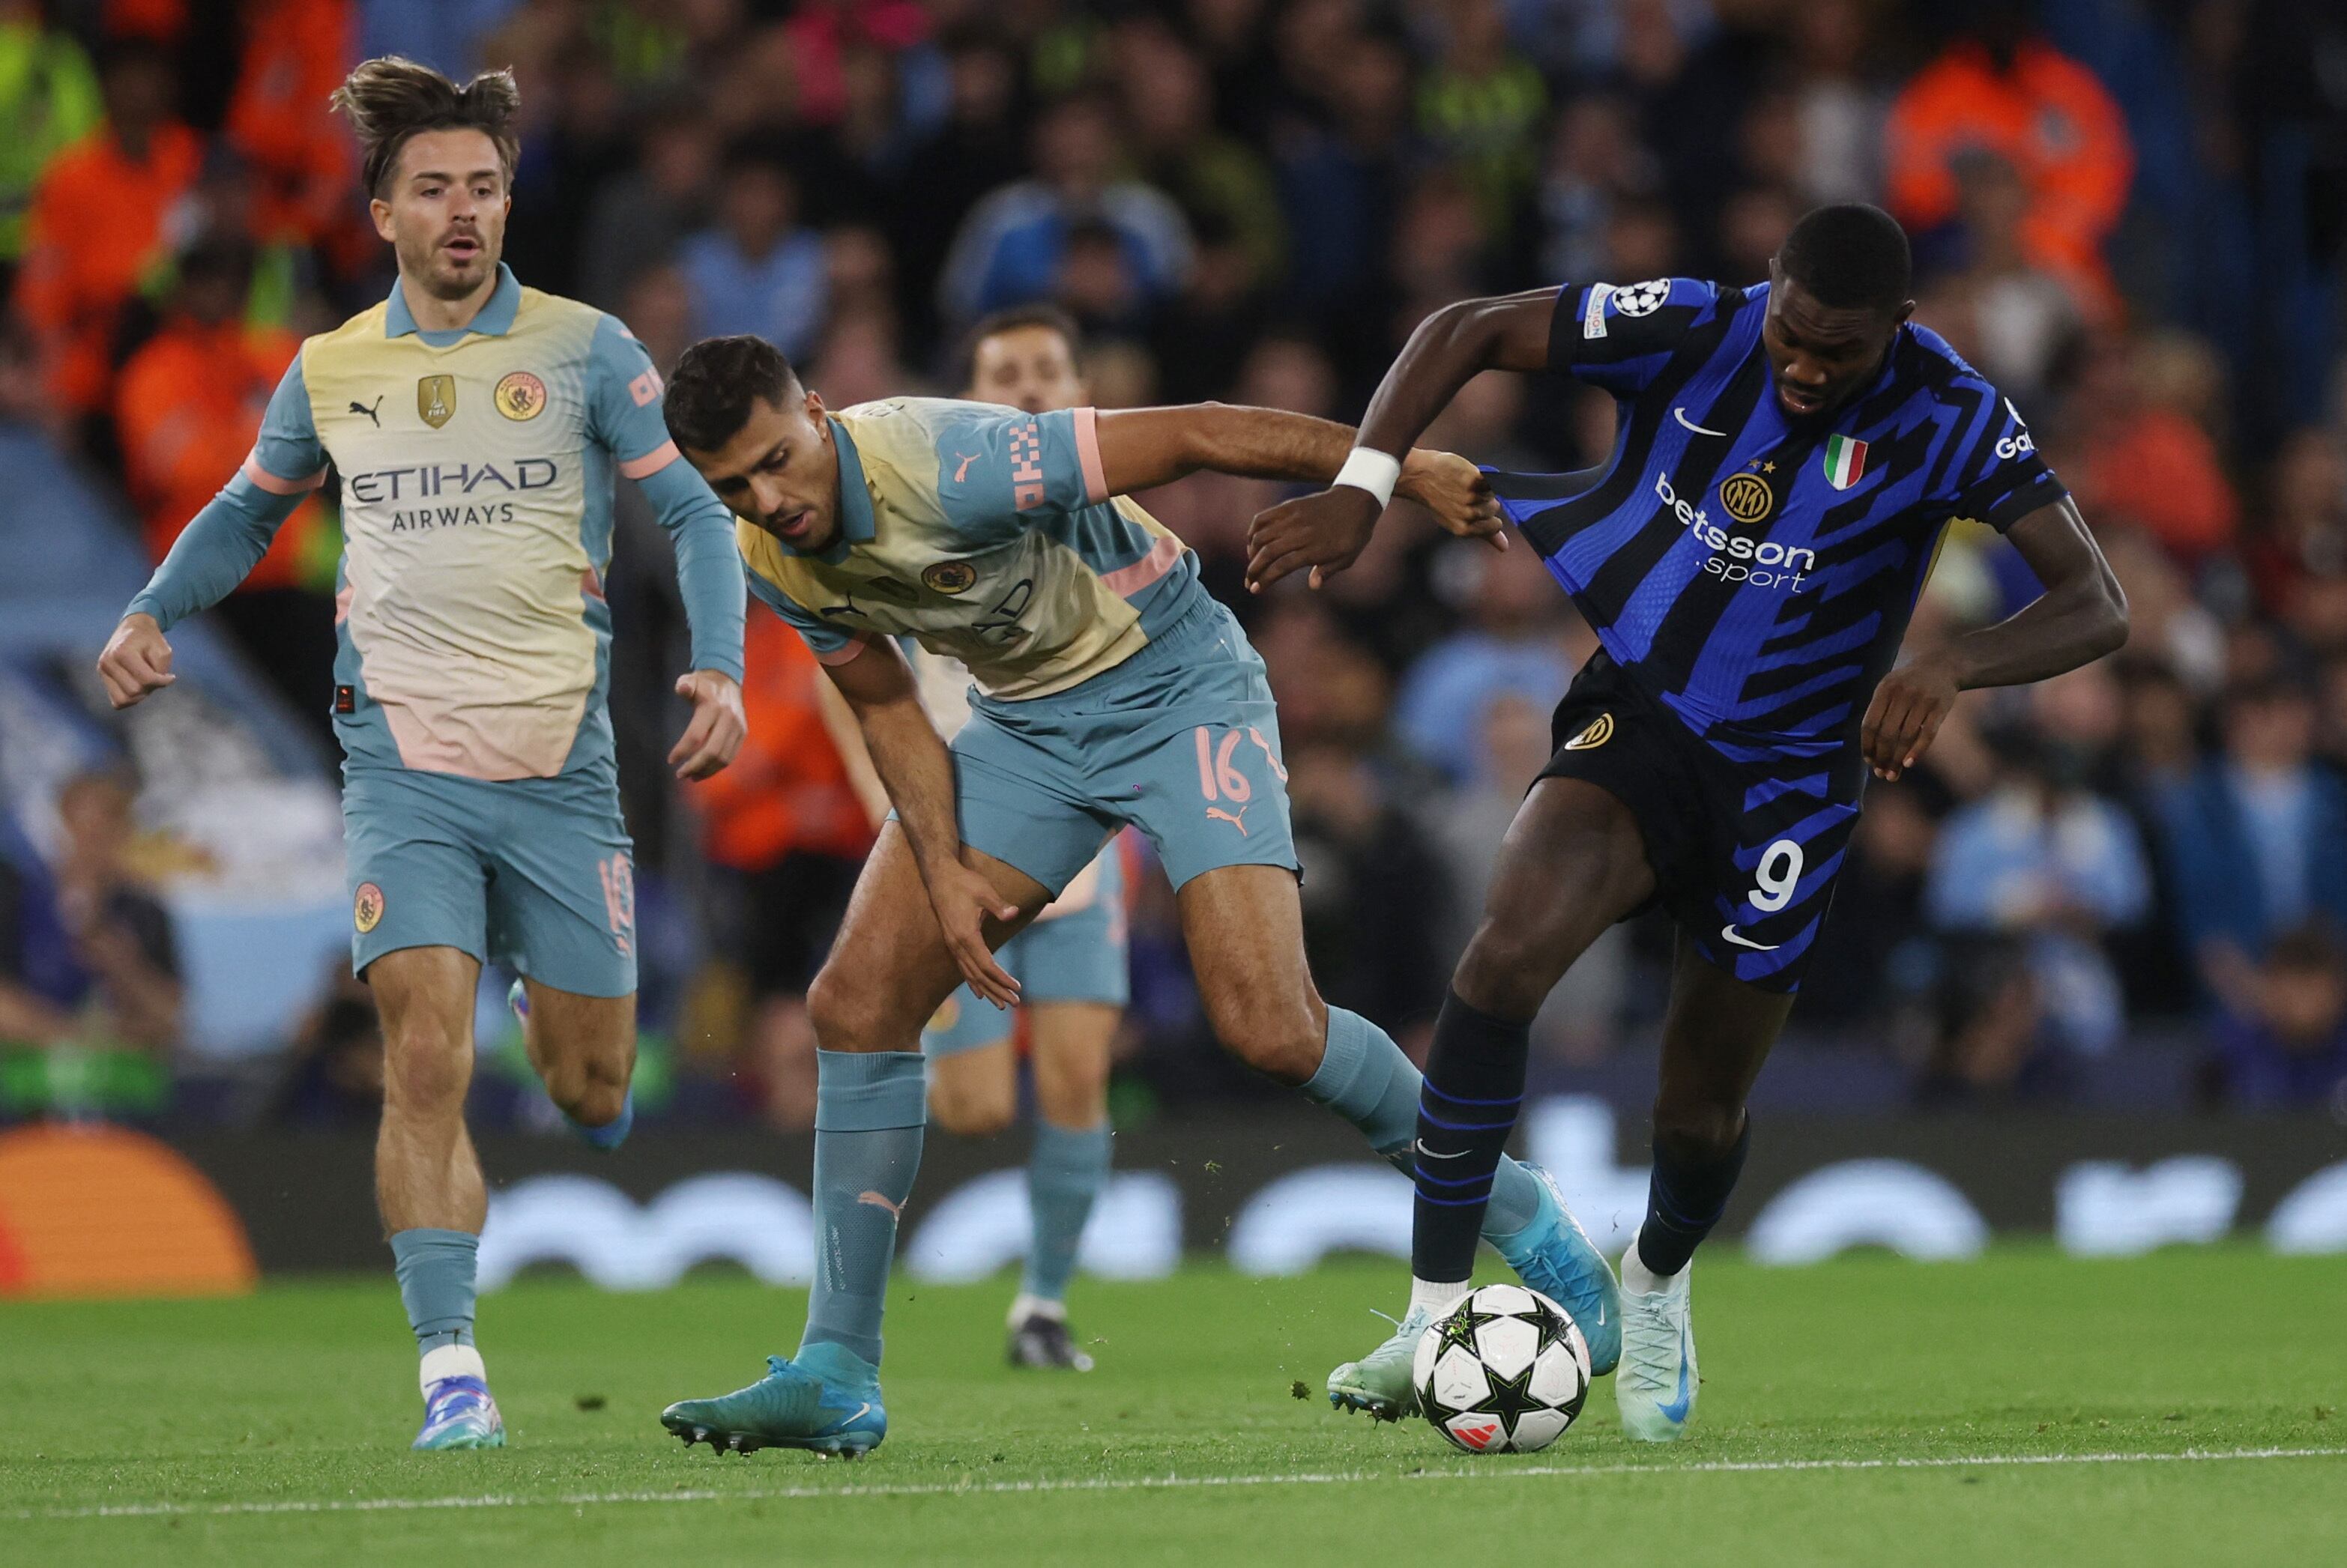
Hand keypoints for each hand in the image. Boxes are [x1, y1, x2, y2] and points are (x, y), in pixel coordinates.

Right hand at [97, 615, 173, 708]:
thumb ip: (161, 670)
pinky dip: (130, 698)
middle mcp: (108, 662)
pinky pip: (117, 701)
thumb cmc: (150, 639)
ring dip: (140, 696)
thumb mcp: (163, 650)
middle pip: (134, 691)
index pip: (145, 679)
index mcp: (122, 652)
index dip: (162, 681)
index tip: (171, 676)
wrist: (133, 628)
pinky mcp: (102, 677)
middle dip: (150, 688)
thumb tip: (155, 686)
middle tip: (156, 677)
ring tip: (146, 682)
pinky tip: (138, 687)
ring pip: (123, 700)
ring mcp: (102, 670)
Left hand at [669, 669, 746, 779]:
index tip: (670, 760)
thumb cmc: (703, 683)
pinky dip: (717, 767)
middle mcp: (728, 718)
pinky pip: (731, 756)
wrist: (727, 679)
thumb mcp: (691, 679)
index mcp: (713, 707)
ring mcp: (738, 727)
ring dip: (706, 770)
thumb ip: (684, 685)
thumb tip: (682, 688)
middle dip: (694, 766)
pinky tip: (704, 771)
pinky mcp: (742, 733)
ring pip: (723, 758)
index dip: (682, 750)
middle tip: (680, 774)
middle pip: (712, 751)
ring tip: (691, 776)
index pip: (696, 735)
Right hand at [924, 855, 1022, 1008]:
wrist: (939, 876)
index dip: (1002, 978)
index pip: (987, 965)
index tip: (1016, 987)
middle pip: (979, 975)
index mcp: (967, 936)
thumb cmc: (964, 882)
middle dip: (997, 990)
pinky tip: (980, 991)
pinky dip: (972, 981)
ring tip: (1000, 1004)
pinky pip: (963, 968)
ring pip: (970, 974)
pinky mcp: (952, 942)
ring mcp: (953, 945)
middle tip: (1014, 1004)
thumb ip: (998, 905)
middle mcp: (958, 945)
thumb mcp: (984, 891)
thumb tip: (1013, 913)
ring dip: (987, 989)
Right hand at [1245, 484, 1380, 592]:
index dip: (1266, 579)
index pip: (1282, 566)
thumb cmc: (1353, 534)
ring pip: (1261, 536)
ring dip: (1251, 553)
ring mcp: (1293, 517)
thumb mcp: (1347, 558)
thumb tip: (1313, 585)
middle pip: (1268, 553)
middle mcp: (1301, 532)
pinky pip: (1262, 518)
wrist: (1356, 500)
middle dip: (1253, 570)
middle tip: (1249, 582)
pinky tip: (1253, 542)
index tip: (1255, 589)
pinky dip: (1252, 531)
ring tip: (1253, 564)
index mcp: (1315, 548)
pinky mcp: (1288, 506)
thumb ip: (1328, 571)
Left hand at [1398, 449, 1505, 552]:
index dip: (1487, 516)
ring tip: (1463, 485)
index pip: (1495, 526)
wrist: (1419, 477)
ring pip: (1493, 493)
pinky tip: (1467, 476)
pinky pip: (1490, 480)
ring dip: (1482, 488)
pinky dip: (1482, 477)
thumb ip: (1484, 535)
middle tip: (1463, 495)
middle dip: (1484, 501)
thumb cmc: (1438, 500)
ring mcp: (1471, 497)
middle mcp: (1468, 515)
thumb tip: (1504, 547)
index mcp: (1464, 530)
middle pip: (1495, 508)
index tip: (1473, 508)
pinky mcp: (1473, 479)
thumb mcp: (1458, 523)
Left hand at [1861, 652, 1961, 781]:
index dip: (1867, 746)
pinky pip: (1927, 734)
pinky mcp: (1940, 707)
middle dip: (1882, 757)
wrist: (1942, 666)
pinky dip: (1917, 751)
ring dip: (1897, 759)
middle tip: (1881, 774)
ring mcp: (1922, 700)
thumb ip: (1878, 712)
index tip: (1868, 761)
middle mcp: (1902, 693)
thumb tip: (1869, 749)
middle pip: (1887, 733)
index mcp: (1884, 689)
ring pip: (1906, 737)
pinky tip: (1908, 764)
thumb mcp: (1888, 688)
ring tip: (1892, 775)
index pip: (1870, 724)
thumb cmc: (1908, 684)